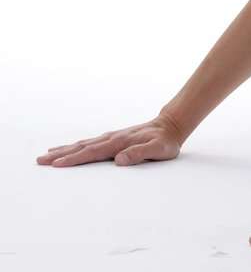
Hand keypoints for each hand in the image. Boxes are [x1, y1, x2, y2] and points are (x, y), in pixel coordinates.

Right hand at [36, 114, 184, 166]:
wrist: (170, 125)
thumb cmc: (165, 141)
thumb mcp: (158, 150)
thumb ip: (140, 154)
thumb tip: (119, 160)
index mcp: (119, 143)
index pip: (92, 153)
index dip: (74, 159)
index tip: (56, 164)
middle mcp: (111, 138)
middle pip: (81, 147)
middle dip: (60, 155)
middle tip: (40, 161)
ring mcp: (111, 137)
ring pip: (83, 144)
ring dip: (64, 150)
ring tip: (46, 155)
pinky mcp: (112, 139)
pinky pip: (89, 143)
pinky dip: (75, 146)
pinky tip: (67, 148)